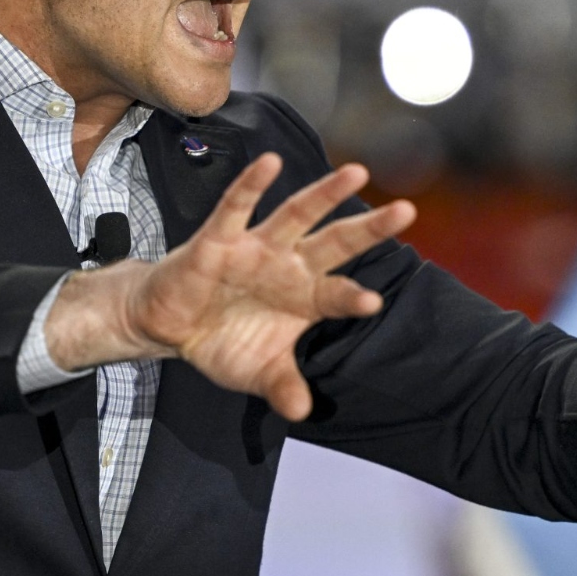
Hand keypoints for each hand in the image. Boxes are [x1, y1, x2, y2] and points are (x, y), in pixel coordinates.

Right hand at [44, 155, 414, 419]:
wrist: (170, 328)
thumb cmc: (222, 343)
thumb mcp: (256, 373)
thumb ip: (282, 386)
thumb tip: (302, 412)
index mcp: (304, 298)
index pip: (338, 294)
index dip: (354, 298)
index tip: (376, 301)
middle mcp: (288, 266)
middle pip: (336, 242)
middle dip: (370, 229)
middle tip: (406, 211)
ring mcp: (257, 248)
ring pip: (297, 214)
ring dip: (325, 193)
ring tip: (357, 173)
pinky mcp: (219, 239)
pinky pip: (236, 207)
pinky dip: (251, 185)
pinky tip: (270, 162)